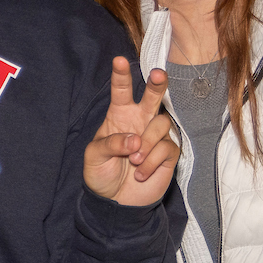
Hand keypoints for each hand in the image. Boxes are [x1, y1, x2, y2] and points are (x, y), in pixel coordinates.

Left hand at [84, 59, 179, 207]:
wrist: (116, 201)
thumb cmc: (102, 173)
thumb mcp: (94, 157)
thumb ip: (110, 143)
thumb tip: (134, 140)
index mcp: (119, 116)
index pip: (121, 91)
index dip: (121, 76)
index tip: (119, 61)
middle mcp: (140, 121)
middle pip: (153, 97)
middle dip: (157, 84)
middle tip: (158, 75)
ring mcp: (155, 136)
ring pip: (161, 123)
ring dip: (147, 142)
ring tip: (134, 160)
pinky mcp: (168, 153)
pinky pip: (166, 147)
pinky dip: (152, 161)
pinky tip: (141, 172)